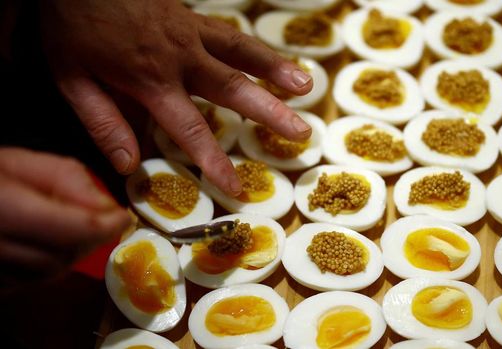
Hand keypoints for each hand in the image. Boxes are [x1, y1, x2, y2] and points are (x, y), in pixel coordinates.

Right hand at [0, 147, 130, 278]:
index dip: (106, 225)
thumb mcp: (23, 162)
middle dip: (91, 239)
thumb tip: (110, 208)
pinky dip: (49, 263)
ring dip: (72, 252)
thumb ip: (70, 181)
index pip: (74, 229)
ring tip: (74, 225)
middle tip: (104, 219)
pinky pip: (29, 280)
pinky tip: (47, 241)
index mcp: (5, 208)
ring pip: (49, 273)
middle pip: (63, 257)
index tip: (123, 216)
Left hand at [40, 0, 312, 195]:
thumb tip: (129, 166)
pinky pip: (233, 35)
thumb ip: (103, 123)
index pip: (190, 129)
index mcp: (150, 80)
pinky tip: (279, 61)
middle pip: (232, 89)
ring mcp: (192, 34)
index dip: (214, 162)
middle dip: (269, 113)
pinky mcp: (195, 20)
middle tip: (301, 133)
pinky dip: (259, 50)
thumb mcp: (73, 80)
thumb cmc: (74, 27)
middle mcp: (180, 58)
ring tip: (307, 88)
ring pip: (242, 54)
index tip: (236, 188)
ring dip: (277, 71)